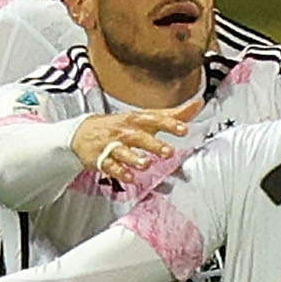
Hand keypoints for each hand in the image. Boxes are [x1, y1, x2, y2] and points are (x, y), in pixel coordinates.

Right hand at [73, 104, 193, 182]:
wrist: (83, 133)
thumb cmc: (120, 125)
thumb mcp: (145, 118)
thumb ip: (172, 115)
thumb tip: (197, 104)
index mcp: (137, 120)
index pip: (154, 119)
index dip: (169, 123)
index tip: (184, 129)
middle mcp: (125, 131)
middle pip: (139, 136)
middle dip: (153, 144)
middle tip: (168, 152)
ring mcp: (112, 145)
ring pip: (123, 152)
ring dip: (134, 158)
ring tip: (146, 164)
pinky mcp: (102, 159)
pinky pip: (110, 166)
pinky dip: (119, 172)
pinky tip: (129, 176)